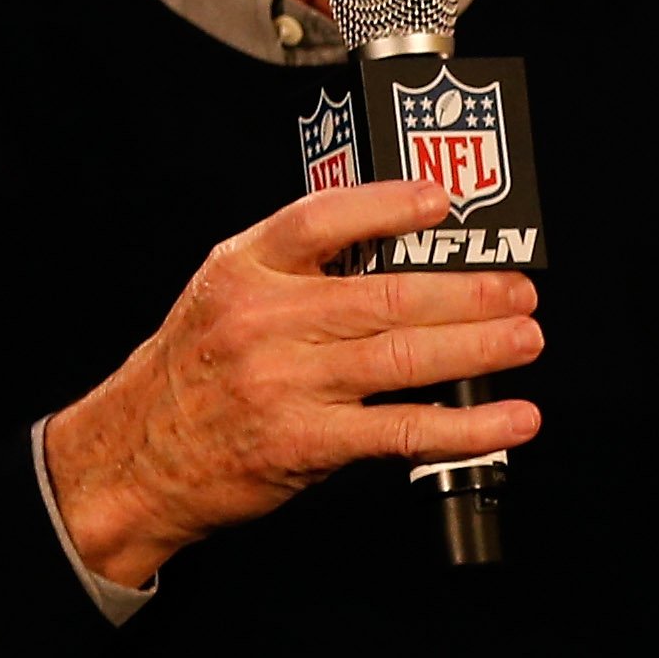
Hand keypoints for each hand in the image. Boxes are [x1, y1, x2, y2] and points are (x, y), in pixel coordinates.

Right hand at [40, 180, 544, 587]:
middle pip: (386, 294)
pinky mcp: (304, 442)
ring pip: (403, 357)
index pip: (322, 219)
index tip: (442, 201)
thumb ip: (297, 274)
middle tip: (518, 289)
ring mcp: (285, 382)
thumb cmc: (192, 374)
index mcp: (244, 270)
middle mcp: (265, 320)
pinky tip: (507, 420)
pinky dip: (466, 427)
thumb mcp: (224, 298)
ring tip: (524, 338)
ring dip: (479, 348)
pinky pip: (401, 430)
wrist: (134, 457)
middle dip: (468, 292)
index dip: (389, 206)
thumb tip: (400, 256)